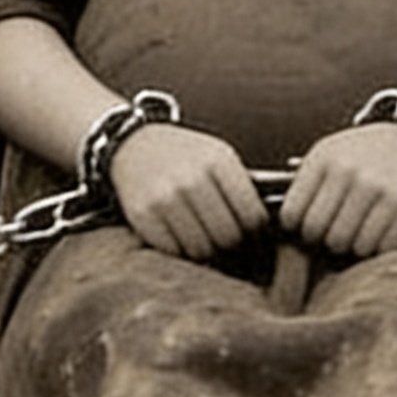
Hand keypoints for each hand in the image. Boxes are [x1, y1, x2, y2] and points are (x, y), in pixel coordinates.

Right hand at [107, 120, 271, 263]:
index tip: (250, 234)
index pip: (252, 216)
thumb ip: (242, 187)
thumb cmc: (183, 154)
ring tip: (203, 238)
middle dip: (231, 244)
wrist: (131, 144)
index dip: (255, 232)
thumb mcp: (217, 155)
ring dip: (206, 252)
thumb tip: (265, 231)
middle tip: (226, 242)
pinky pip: (173, 251)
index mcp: (218, 160)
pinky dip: (180, 251)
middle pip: (228, 236)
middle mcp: (191, 178)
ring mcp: (165, 198)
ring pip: (202, 249)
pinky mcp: (143, 215)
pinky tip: (180, 236)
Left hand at [275, 119, 396, 264]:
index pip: (292, 214)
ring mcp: (380, 190)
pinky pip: (380, 248)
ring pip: (349, 245)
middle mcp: (350, 173)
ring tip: (353, 233)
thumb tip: (281, 224)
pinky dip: (375, 248)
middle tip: (330, 233)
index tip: (305, 225)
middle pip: (319, 233)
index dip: (296, 227)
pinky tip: (375, 233)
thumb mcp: (327, 153)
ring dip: (349, 246)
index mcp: (324, 159)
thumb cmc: (359, 153)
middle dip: (321, 239)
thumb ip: (303, 183)